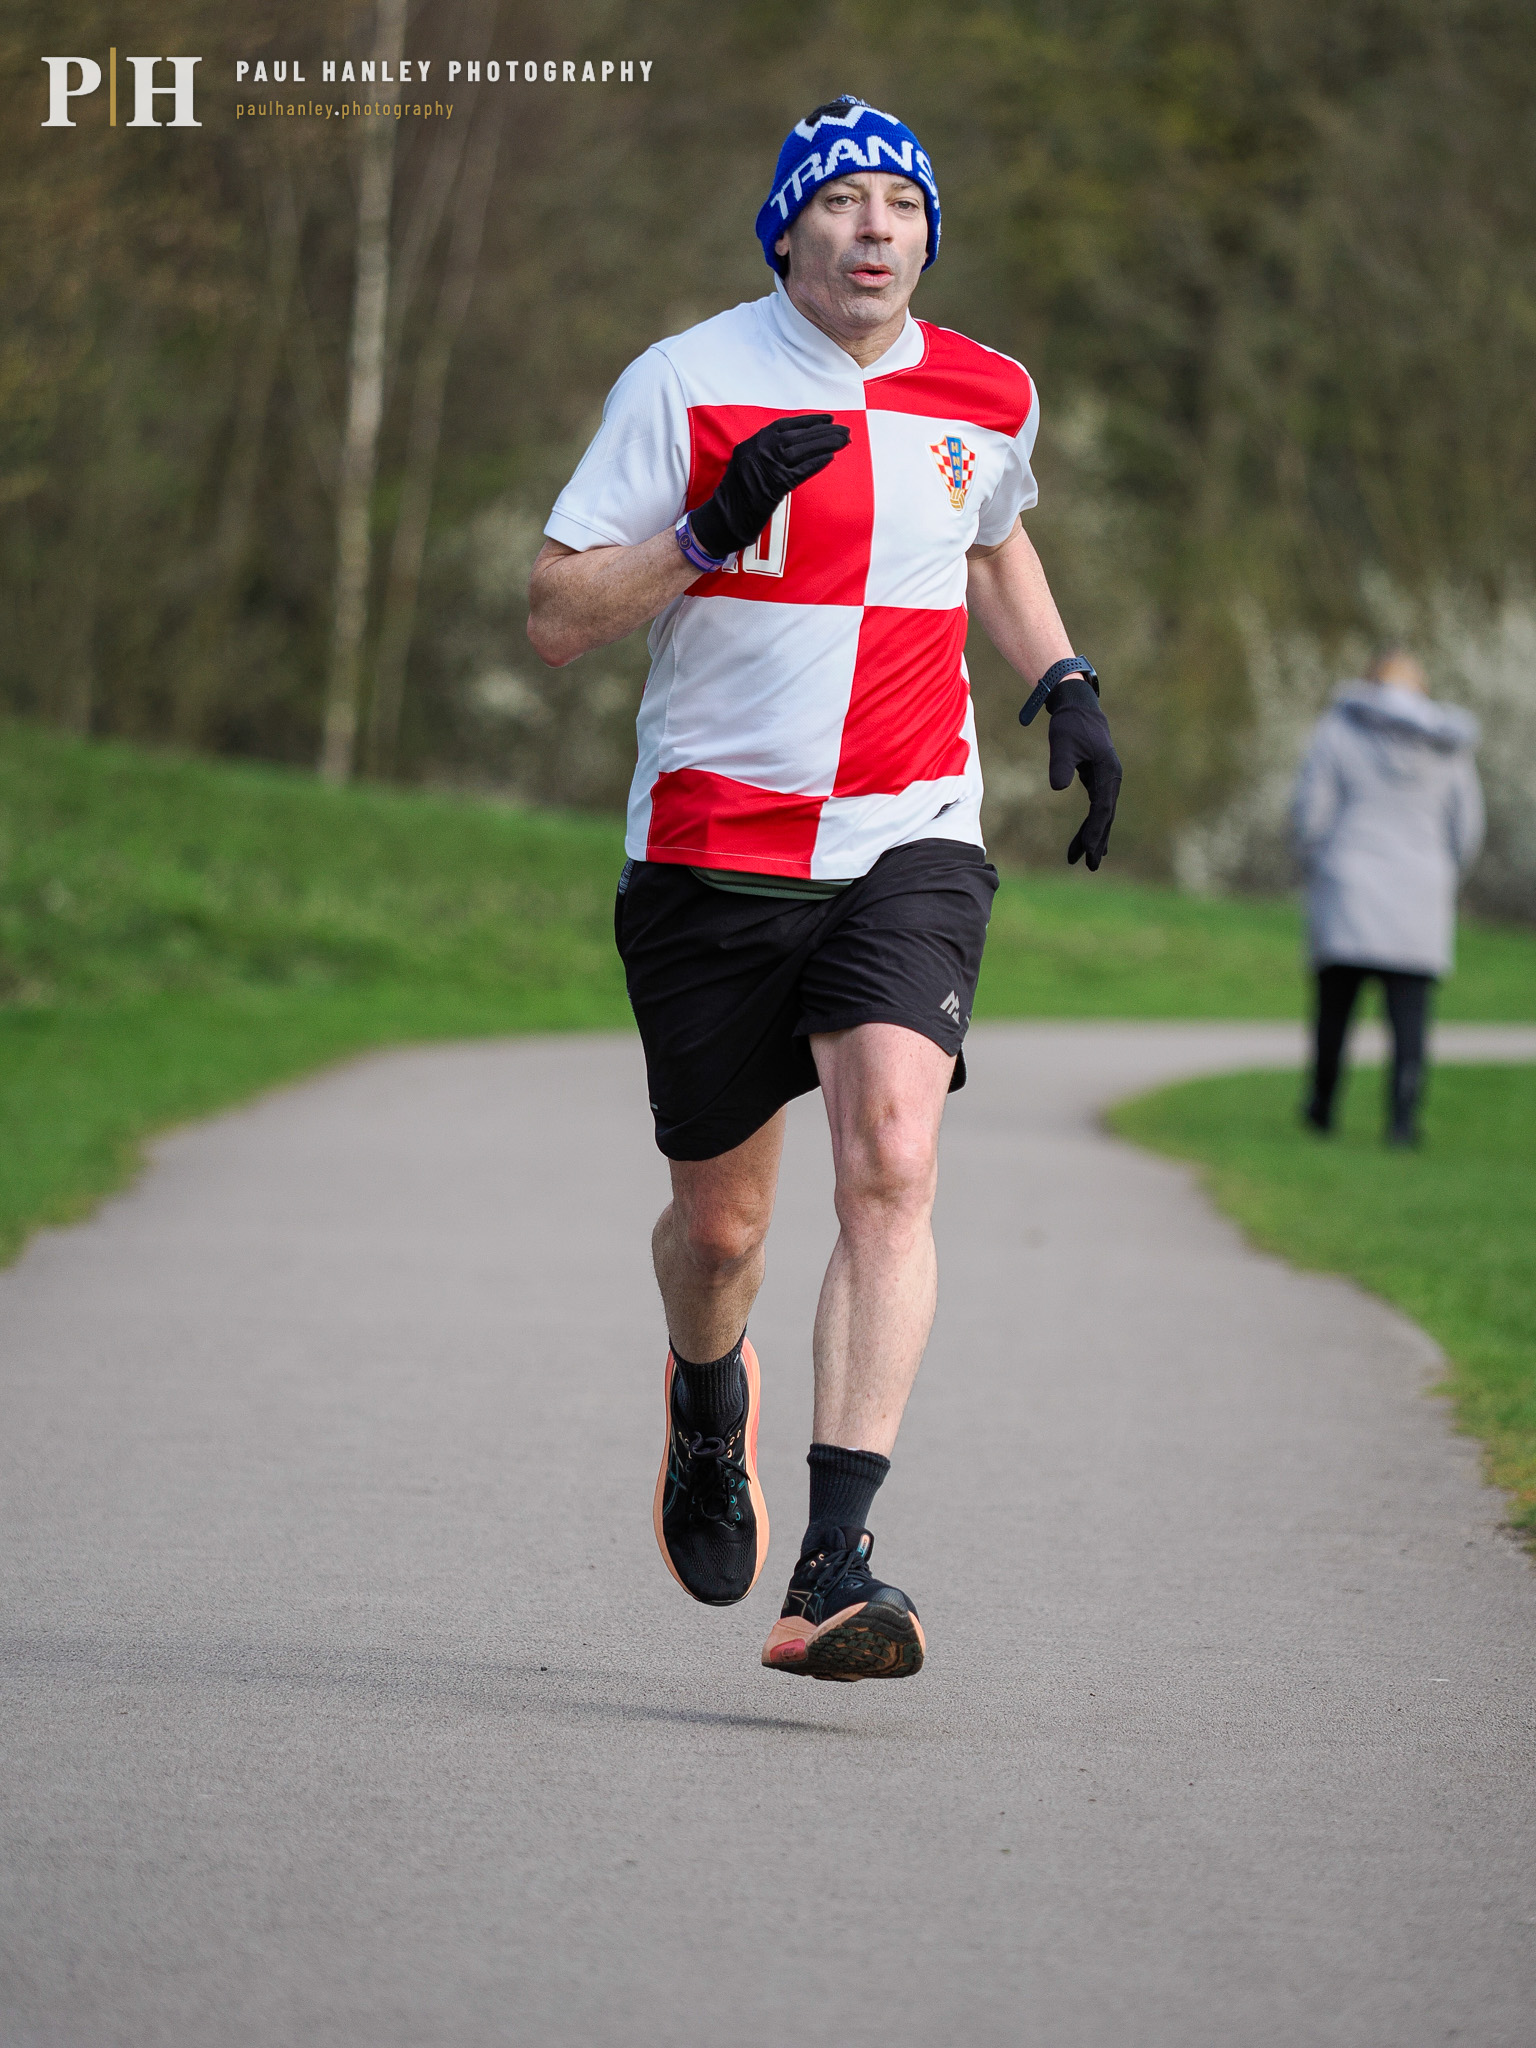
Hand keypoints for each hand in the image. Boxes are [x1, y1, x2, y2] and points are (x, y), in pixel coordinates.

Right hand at [689, 414, 850, 559]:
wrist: (723, 519)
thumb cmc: (737, 495)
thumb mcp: (748, 463)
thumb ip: (766, 451)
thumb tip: (794, 445)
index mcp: (754, 442)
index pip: (787, 425)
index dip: (810, 421)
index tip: (828, 419)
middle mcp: (760, 449)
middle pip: (798, 436)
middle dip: (824, 431)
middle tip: (845, 430)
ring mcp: (766, 466)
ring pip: (803, 450)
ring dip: (826, 444)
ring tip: (845, 440)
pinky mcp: (774, 485)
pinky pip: (800, 471)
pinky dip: (816, 463)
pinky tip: (831, 457)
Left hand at [1046, 674, 1121, 869]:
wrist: (1079, 709)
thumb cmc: (1070, 724)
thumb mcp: (1062, 742)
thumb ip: (1060, 764)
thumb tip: (1058, 787)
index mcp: (1108, 772)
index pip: (1102, 808)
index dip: (1095, 829)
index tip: (1088, 849)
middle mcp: (1112, 779)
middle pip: (1106, 816)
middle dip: (1097, 841)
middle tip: (1089, 865)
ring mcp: (1107, 780)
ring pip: (1102, 815)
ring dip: (1094, 837)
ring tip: (1084, 860)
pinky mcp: (1099, 780)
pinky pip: (1097, 808)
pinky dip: (1092, 825)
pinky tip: (1087, 841)